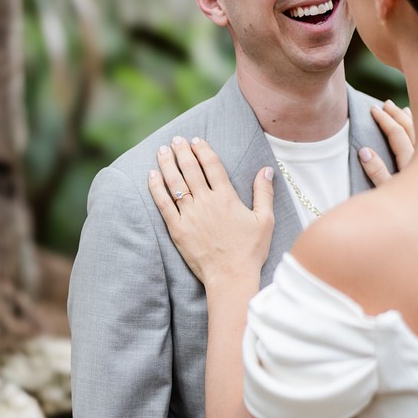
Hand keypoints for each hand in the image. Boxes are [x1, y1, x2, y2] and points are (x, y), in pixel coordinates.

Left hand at [149, 137, 273, 287]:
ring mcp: (189, 215)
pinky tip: (151, 175)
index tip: (196, 140)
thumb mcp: (265, 220)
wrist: (231, 277)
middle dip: (182, 151)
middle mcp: (206, 202)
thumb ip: (264, 193)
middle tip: (176, 140)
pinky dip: (156, 187)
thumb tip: (266, 170)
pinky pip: (163, 204)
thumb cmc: (250, 251)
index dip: (203, 150)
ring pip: (175, 182)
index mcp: (226, 198)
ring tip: (162, 150)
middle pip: (190, 169)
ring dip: (167, 163)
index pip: (212, 165)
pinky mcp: (177, 229)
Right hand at [358, 100, 415, 186]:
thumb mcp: (388, 192)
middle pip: (411, 128)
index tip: (373, 109)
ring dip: (413, 120)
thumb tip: (364, 150)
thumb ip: (377, 172)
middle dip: (397, 114)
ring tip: (404, 109)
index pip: (396, 133)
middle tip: (386, 103)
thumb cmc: (409, 211)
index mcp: (411, 161)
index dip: (384, 119)